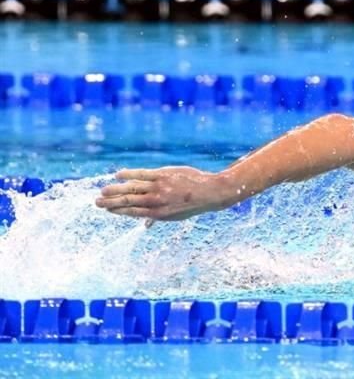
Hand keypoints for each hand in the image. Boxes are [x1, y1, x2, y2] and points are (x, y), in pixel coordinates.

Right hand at [96, 166, 227, 221]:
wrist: (209, 192)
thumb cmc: (191, 205)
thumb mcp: (175, 216)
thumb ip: (157, 217)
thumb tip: (146, 226)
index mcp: (156, 214)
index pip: (131, 212)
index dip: (117, 211)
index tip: (106, 209)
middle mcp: (155, 202)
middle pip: (127, 201)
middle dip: (110, 202)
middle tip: (96, 202)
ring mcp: (158, 188)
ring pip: (131, 188)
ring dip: (115, 189)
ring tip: (103, 190)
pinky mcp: (162, 174)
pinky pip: (141, 174)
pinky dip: (128, 174)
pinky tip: (118, 174)